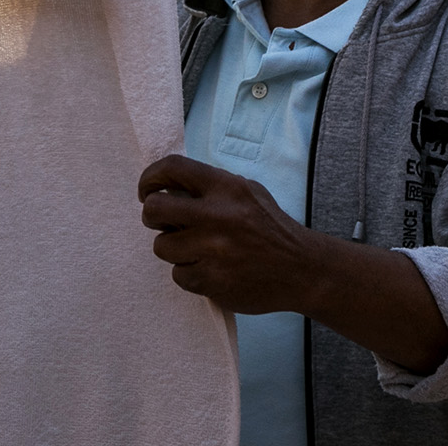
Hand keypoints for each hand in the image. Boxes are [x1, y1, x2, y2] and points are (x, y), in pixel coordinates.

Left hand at [138, 153, 447, 373]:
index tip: (146, 190)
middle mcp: (217, 215)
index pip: (172, 168)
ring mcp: (212, 251)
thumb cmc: (271, 227)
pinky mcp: (211, 280)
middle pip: (154, 209)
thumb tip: (169, 184)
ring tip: (196, 249)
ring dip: (173, 248)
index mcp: (226, 187)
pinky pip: (178, 274)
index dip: (150, 177)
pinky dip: (190, 272)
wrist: (301, 268)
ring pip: (161, 246)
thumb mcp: (248, 191)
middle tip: (163, 222)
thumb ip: (212, 187)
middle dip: (152, 215)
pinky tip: (210, 268)